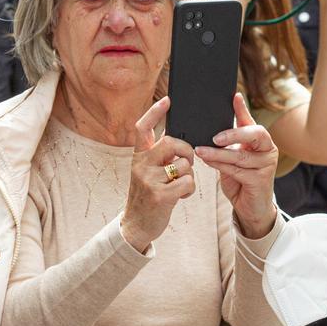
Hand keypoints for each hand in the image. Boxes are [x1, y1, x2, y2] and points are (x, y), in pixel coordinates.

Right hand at [121, 97, 196, 252]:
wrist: (136, 226)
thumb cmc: (149, 196)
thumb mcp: (148, 173)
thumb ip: (159, 157)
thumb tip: (178, 138)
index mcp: (138, 157)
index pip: (142, 128)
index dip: (155, 112)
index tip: (168, 99)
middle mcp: (140, 165)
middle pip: (170, 142)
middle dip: (186, 150)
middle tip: (188, 162)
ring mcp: (148, 180)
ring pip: (183, 164)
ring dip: (189, 175)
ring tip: (181, 185)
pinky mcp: (158, 195)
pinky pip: (187, 182)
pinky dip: (190, 189)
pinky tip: (182, 196)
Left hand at [195, 93, 277, 238]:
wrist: (251, 208)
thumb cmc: (241, 180)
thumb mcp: (233, 158)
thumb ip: (227, 144)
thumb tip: (209, 128)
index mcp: (261, 140)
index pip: (251, 121)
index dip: (243, 108)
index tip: (234, 96)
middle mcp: (268, 149)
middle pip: (255, 134)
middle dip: (234, 133)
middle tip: (215, 136)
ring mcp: (267, 165)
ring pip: (241, 155)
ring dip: (218, 153)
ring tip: (201, 150)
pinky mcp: (261, 180)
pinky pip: (238, 170)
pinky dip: (220, 165)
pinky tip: (208, 162)